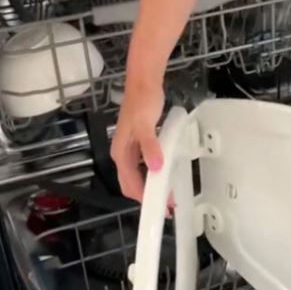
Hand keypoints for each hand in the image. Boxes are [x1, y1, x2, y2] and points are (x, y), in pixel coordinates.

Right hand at [111, 42, 164, 201]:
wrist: (143, 81)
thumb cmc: (142, 102)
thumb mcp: (146, 125)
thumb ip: (150, 147)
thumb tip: (155, 168)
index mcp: (121, 154)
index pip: (130, 185)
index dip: (145, 199)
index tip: (162, 208)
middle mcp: (123, 155)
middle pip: (132, 185)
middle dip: (148, 197)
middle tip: (169, 205)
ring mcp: (131, 150)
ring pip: (139, 176)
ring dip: (152, 187)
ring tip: (169, 194)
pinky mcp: (140, 144)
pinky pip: (145, 166)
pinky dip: (154, 175)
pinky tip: (166, 175)